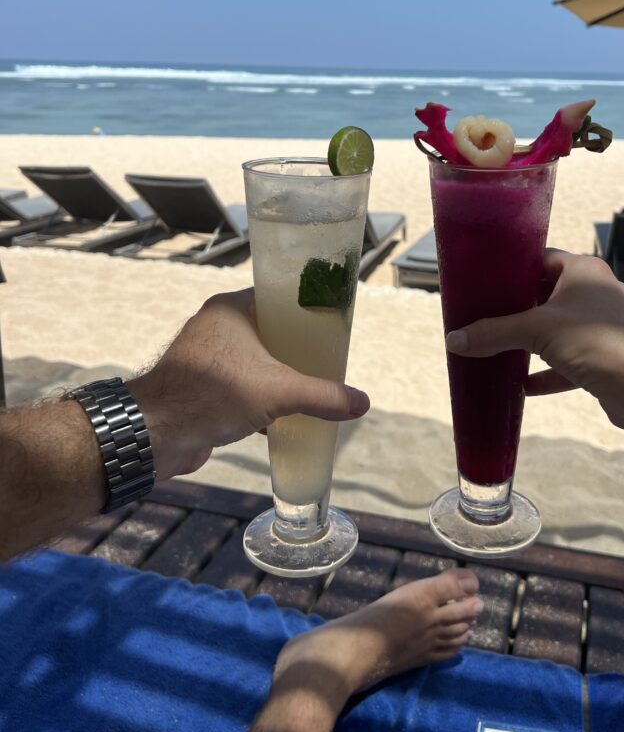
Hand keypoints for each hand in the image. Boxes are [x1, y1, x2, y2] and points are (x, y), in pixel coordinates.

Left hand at [127, 290, 368, 479]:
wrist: (155, 434)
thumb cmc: (212, 397)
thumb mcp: (279, 393)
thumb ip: (323, 395)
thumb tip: (362, 403)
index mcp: (231, 310)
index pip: (277, 297)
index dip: (305, 309)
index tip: (329, 324)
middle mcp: (216, 326)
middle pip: (269, 330)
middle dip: (295, 349)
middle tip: (325, 360)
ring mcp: (205, 357)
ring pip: (253, 360)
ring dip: (277, 376)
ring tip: (308, 388)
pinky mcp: (199, 385)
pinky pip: (238, 384)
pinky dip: (258, 397)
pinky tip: (278, 418)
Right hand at [445, 249, 623, 434]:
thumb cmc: (593, 340)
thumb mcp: (534, 331)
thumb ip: (493, 333)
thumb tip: (454, 340)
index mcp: (583, 270)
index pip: (544, 258)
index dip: (516, 267)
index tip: (488, 278)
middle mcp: (596, 293)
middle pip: (548, 294)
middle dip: (519, 308)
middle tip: (485, 313)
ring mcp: (602, 326)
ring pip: (558, 330)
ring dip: (532, 341)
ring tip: (499, 346)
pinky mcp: (604, 359)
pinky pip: (568, 362)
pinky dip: (546, 373)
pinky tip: (523, 386)